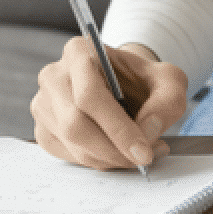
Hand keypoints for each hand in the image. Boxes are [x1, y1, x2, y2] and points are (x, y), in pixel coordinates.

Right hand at [32, 39, 189, 170]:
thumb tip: (148, 131)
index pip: (90, 96)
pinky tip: (116, 153)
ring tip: (137, 153)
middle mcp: (54, 76)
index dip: (118, 129)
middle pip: (76, 124)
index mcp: (79, 52)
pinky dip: (96, 161)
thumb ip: (167, 102)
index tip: (144, 152)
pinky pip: (67, 156)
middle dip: (114, 149)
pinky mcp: (43, 130)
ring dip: (108, 158)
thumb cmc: (143, 80)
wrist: (124, 86)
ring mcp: (43, 104)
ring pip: (72, 143)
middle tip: (144, 158)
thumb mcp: (169, 81)